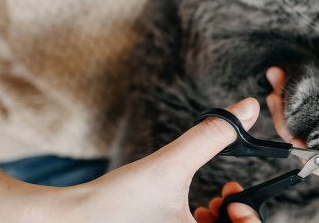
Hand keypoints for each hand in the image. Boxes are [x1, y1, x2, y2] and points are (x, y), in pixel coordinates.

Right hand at [0, 98, 260, 222]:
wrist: (68, 220)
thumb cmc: (115, 202)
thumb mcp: (170, 165)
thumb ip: (211, 136)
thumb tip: (250, 106)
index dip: (251, 219)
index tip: (237, 198)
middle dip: (237, 217)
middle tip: (229, 196)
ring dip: (222, 221)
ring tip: (213, 202)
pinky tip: (197, 210)